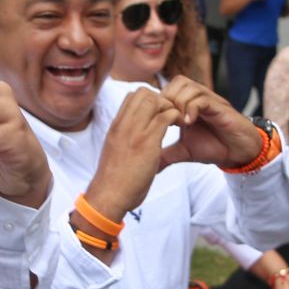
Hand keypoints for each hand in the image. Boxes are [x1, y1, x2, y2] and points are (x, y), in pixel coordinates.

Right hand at [83, 88, 180, 222]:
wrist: (108, 196)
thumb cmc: (112, 180)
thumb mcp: (114, 152)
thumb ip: (123, 140)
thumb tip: (130, 141)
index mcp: (116, 126)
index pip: (131, 96)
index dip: (149, 100)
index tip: (157, 115)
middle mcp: (123, 124)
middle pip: (144, 92)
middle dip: (161, 99)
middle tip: (169, 117)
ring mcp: (135, 131)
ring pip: (156, 99)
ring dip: (170, 107)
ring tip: (175, 122)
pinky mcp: (148, 142)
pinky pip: (167, 116)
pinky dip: (177, 117)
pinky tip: (180, 129)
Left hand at [157, 76, 263, 169]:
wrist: (239, 153)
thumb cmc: (213, 147)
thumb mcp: (183, 151)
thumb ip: (165, 154)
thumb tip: (148, 166)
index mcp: (187, 105)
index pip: (167, 89)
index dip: (158, 102)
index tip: (154, 121)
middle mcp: (198, 99)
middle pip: (176, 82)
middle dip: (167, 99)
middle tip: (165, 119)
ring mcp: (210, 101)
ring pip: (188, 86)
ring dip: (178, 103)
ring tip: (176, 123)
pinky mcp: (220, 107)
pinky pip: (202, 99)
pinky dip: (192, 109)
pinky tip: (187, 124)